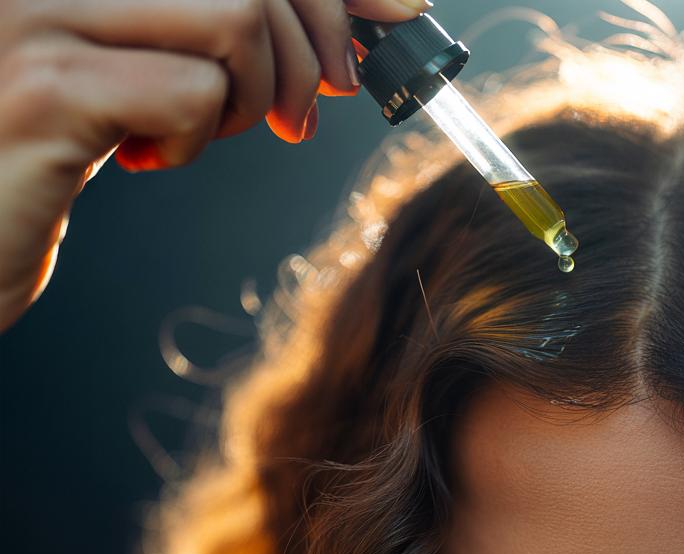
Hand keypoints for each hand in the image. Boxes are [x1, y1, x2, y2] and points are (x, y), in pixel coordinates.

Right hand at [0, 0, 430, 331]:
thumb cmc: (50, 142)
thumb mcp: (140, 62)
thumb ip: (232, 25)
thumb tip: (381, 8)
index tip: (394, 16)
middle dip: (307, 51)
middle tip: (295, 114)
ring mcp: (39, 15)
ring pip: (236, 19)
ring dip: (251, 95)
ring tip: (200, 131)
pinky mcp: (46, 89)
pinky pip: (193, 92)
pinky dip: (196, 137)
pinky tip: (140, 157)